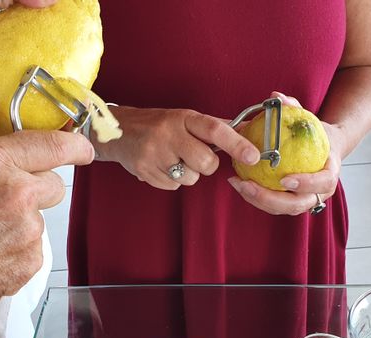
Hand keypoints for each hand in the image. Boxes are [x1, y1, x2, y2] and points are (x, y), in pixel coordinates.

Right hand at [0, 82, 93, 325]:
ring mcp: (26, 232)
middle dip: (34, 189)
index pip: (54, 146)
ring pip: (39, 219)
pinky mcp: (28, 264)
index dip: (74, 147)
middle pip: (52, 185)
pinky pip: (32, 251)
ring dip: (20, 223)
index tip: (82, 150)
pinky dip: (15, 252)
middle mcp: (17, 194)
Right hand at [95, 106, 259, 189]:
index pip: (215, 129)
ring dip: (187, 173)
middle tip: (194, 156)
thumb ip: (215, 127)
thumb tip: (248, 129)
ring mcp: (154, 154)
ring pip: (190, 178)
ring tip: (173, 159)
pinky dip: (171, 180)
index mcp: (182, 117)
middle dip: (207, 165)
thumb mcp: (184, 118)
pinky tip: (161, 166)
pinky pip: (173, 187)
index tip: (252, 156)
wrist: (118, 131)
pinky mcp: (145, 171)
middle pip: (206, 162)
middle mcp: (168, 134)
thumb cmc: (158, 124)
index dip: (236, 144)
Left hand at [227, 92, 346, 215]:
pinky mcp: (289, 203)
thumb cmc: (315, 134)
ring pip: (282, 209)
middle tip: (248, 185)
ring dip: (258, 200)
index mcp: (329, 173)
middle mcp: (319, 192)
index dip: (306, 184)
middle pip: (298, 205)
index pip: (323, 183)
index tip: (285, 178)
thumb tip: (276, 97)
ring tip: (238, 184)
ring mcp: (304, 201)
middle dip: (272, 199)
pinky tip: (238, 182)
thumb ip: (294, 107)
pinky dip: (255, 198)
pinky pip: (272, 205)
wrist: (324, 148)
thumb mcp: (308, 119)